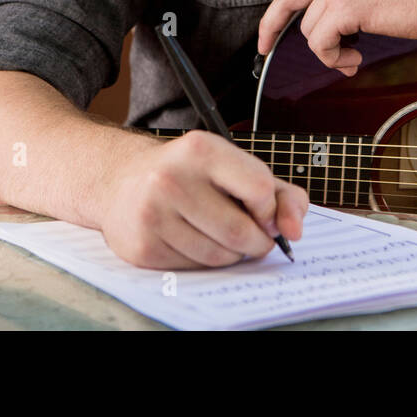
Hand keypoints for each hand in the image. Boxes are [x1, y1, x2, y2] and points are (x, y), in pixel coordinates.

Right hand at [91, 131, 308, 268]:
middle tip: (254, 237)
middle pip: (240, 230)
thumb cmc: (191, 174)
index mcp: (201, 149)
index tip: (265, 213)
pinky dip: (206, 261)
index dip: (271, 209)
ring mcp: (153, 214)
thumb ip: (281, 193)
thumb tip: (294, 231)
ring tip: (223, 236)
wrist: (123, 181)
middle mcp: (171, 178)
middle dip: (257, 241)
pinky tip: (195, 240)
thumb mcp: (235, 167)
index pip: (259, 188)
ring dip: (233, 254)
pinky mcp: (143, 246)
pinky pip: (195, 267)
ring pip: (219, 255)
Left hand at [256, 0, 416, 73]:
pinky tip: (355, 59)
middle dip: (271, 27)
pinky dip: (335, 58)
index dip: (280, 10)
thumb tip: (344, 22)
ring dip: (329, 53)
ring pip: (309, 32)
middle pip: (287, 0)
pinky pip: (321, 43)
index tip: (271, 29)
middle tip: (265, 48)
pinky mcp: (344, 8)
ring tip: (353, 57)